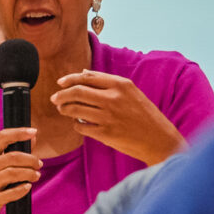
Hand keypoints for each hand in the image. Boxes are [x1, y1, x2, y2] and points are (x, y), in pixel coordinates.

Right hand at [0, 127, 40, 213]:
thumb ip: (11, 152)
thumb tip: (33, 138)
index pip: (3, 137)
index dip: (19, 132)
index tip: (33, 131)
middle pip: (13, 156)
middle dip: (31, 159)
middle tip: (39, 164)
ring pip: (14, 173)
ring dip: (29, 173)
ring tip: (36, 176)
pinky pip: (12, 193)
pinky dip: (22, 189)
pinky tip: (27, 187)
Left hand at [51, 70, 185, 165]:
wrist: (159, 139)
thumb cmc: (144, 114)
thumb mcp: (131, 92)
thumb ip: (107, 82)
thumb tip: (83, 73)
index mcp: (120, 85)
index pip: (87, 77)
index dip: (69, 79)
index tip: (60, 83)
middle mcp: (113, 98)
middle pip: (77, 92)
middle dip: (61, 95)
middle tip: (55, 98)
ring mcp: (108, 116)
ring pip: (75, 109)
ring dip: (65, 109)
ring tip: (63, 110)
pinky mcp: (105, 133)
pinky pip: (81, 127)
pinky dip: (75, 124)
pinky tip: (78, 123)